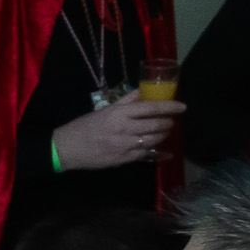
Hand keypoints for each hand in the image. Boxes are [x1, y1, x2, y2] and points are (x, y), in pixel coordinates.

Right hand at [56, 94, 182, 170]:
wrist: (67, 148)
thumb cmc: (85, 126)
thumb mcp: (105, 109)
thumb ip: (126, 101)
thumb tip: (144, 90)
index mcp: (119, 113)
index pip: (151, 108)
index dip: (169, 107)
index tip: (182, 107)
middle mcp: (124, 129)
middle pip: (156, 125)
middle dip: (168, 122)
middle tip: (170, 121)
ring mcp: (125, 145)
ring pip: (154, 140)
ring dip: (163, 135)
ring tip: (163, 132)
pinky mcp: (124, 159)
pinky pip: (146, 154)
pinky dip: (158, 151)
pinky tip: (162, 149)